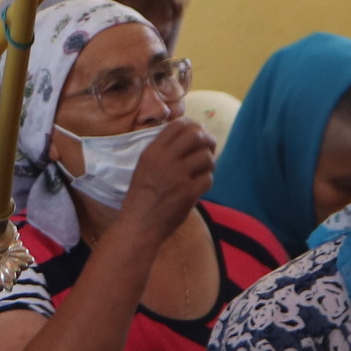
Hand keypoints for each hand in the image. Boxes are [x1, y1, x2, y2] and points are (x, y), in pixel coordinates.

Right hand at [117, 119, 215, 238]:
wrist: (139, 224)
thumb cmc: (142, 196)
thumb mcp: (145, 166)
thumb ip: (163, 151)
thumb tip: (191, 134)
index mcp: (153, 151)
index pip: (178, 125)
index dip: (193, 126)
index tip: (199, 133)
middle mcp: (165, 160)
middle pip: (196, 136)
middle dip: (208, 140)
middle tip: (210, 148)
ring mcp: (178, 176)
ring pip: (206, 157)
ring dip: (209, 163)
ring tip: (204, 170)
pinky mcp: (188, 193)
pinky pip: (208, 178)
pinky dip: (206, 181)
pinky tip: (199, 186)